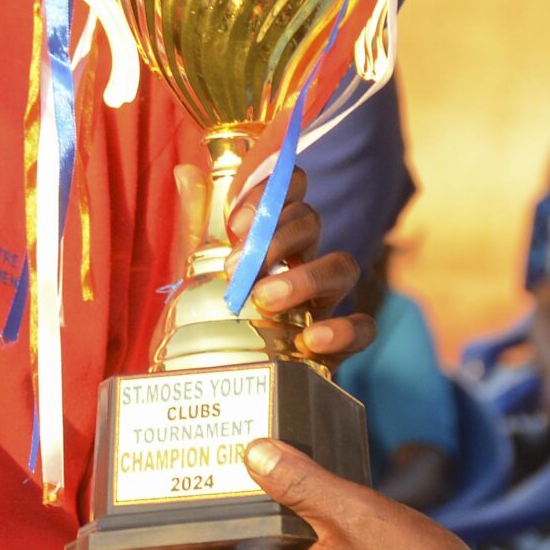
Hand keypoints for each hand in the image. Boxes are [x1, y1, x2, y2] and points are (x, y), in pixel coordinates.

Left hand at [188, 165, 366, 362]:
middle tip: (239, 268)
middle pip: (312, 222)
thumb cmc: (212, 317)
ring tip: (264, 300)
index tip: (237, 222)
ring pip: (342, 266)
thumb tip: (186, 171)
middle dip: (278, 237)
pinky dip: (343, 330)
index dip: (270, 193)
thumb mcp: (197, 271)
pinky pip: (363, 328)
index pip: (289, 190)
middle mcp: (305, 259)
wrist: (216, 379)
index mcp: (274, 235)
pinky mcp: (338, 344)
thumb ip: (197, 225)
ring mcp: (326, 300)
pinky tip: (309, 340)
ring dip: (305, 277)